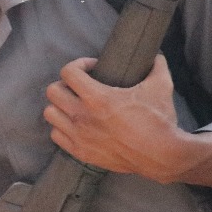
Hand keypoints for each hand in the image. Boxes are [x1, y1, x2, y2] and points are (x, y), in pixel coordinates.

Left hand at [44, 55, 188, 181]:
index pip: (68, 73)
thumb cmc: (159, 120)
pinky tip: (76, 124)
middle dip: (65, 84)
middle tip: (80, 86)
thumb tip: (156, 56)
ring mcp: (78, 135)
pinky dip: (61, 127)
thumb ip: (156, 65)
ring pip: (50, 113)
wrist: (160, 156)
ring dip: (60, 106)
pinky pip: (55, 134)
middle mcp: (82, 116)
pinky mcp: (79, 151)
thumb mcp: (161, 86)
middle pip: (52, 91)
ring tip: (75, 105)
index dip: (79, 65)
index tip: (92, 68)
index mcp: (98, 98)